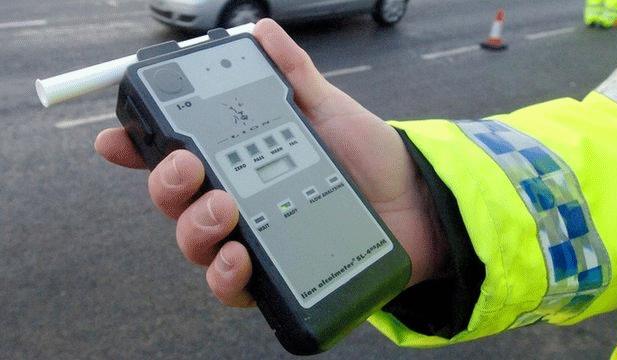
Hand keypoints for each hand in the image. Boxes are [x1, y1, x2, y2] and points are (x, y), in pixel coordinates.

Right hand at [95, 19, 446, 307]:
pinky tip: (239, 257)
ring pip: (195, 244)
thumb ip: (293, 74)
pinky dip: (226, 275)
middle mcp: (237, 201)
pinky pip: (232, 287)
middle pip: (175, 202)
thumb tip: (262, 33)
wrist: (413, 202)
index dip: (140, 149)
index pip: (177, 156)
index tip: (117, 140)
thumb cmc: (368, 157)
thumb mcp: (328, 107)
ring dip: (195, 227)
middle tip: (191, 168)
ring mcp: (251, 240)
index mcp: (240, 160)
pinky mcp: (274, 275)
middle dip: (168, 185)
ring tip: (224, 207)